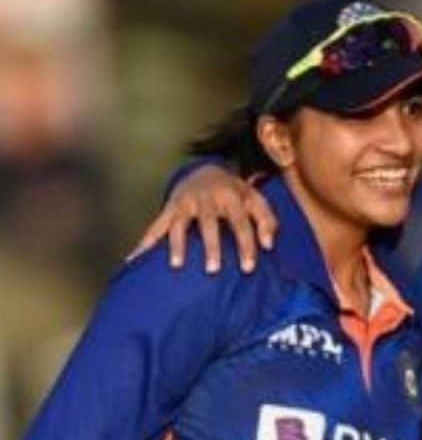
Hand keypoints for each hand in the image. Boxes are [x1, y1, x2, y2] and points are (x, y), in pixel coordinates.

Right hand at [130, 164, 277, 271]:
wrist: (206, 169)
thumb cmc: (237, 194)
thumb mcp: (257, 201)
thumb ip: (268, 222)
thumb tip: (269, 246)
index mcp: (231, 197)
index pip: (240, 223)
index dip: (245, 246)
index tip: (248, 269)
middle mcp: (206, 198)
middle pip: (208, 223)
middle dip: (211, 246)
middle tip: (212, 270)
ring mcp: (185, 202)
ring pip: (179, 223)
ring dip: (177, 244)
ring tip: (177, 266)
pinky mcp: (170, 208)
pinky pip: (156, 226)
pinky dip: (146, 242)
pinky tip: (135, 260)